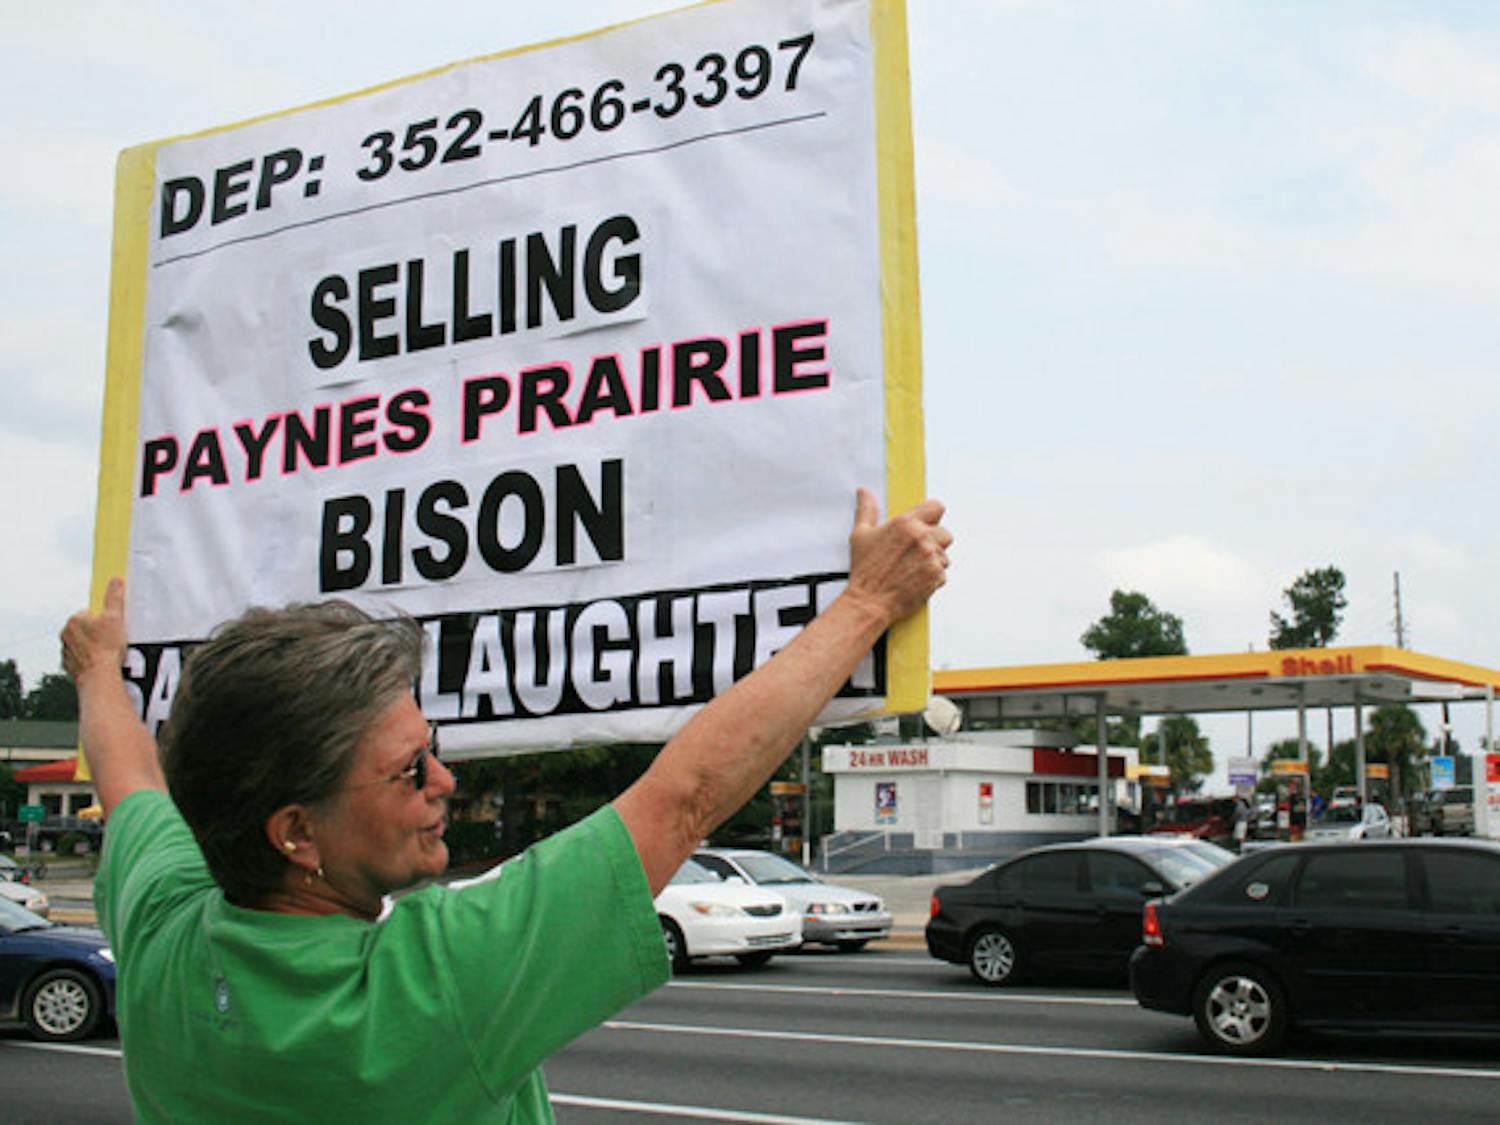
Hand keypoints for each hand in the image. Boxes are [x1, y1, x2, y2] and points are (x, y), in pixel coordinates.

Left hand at [62, 577, 128, 684]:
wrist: (99, 676)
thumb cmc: (106, 648)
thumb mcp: (116, 617)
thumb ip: (114, 597)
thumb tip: (115, 580)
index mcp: (75, 619)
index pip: (89, 612)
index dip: (103, 618)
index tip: (111, 625)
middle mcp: (66, 634)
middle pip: (85, 628)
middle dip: (97, 632)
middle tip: (112, 638)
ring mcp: (66, 650)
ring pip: (81, 643)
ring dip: (92, 645)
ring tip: (108, 652)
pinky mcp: (69, 665)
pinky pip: (79, 658)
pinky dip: (88, 659)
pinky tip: (101, 662)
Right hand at [846, 488, 951, 625]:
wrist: (869, 602)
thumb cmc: (865, 571)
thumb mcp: (861, 535)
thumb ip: (866, 510)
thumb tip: (864, 493)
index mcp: (905, 523)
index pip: (936, 507)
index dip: (932, 516)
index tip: (927, 524)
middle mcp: (922, 538)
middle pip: (945, 533)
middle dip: (934, 542)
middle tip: (915, 554)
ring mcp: (931, 557)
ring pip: (945, 555)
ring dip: (933, 562)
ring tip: (912, 569)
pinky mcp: (936, 576)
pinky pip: (943, 573)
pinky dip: (932, 578)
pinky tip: (914, 579)